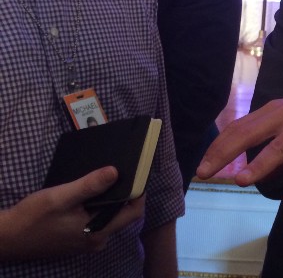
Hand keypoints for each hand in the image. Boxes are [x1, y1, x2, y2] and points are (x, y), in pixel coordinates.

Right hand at [0, 166, 145, 260]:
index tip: (138, 173)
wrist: (9, 237)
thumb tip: (115, 172)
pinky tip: (91, 193)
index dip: (139, 192)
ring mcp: (88, 241)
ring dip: (111, 199)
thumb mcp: (61, 197)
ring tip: (106, 178)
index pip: (133, 212)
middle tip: (122, 171)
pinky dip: (99, 206)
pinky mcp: (79, 239)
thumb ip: (89, 186)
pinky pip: (98, 220)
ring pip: (111, 216)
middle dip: (126, 193)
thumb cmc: (33, 218)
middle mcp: (98, 240)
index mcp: (98, 232)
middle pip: (124, 214)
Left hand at [196, 91, 282, 202]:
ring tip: (241, 180)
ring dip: (259, 164)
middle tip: (205, 172)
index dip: (218, 146)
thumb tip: (243, 168)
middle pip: (248, 133)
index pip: (238, 128)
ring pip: (277, 147)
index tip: (202, 166)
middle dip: (224, 152)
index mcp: (271, 112)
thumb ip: (266, 141)